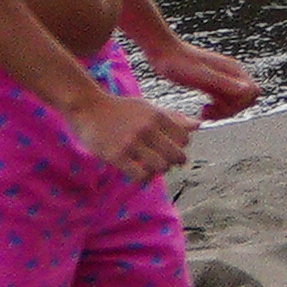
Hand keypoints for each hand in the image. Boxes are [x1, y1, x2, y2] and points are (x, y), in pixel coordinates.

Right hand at [72, 81, 195, 178]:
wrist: (88, 108)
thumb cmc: (121, 110)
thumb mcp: (148, 108)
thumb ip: (173, 118)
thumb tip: (199, 125)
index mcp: (157, 116)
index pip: (184, 139)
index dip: (179, 147)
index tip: (169, 148)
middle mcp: (147, 128)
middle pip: (176, 156)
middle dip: (173, 162)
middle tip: (163, 161)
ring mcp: (131, 142)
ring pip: (161, 167)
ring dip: (158, 171)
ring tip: (149, 166)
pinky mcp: (116, 155)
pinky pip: (141, 175)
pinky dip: (144, 178)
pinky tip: (139, 172)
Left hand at [141, 36, 262, 122]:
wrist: (162, 51)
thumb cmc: (177, 62)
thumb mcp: (199, 75)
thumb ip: (224, 83)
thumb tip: (248, 90)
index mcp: (232, 70)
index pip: (252, 92)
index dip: (239, 105)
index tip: (218, 107)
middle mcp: (231, 74)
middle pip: (246, 99)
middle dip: (230, 110)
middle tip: (209, 112)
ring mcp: (223, 79)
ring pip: (235, 102)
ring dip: (223, 112)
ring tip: (203, 113)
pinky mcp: (213, 84)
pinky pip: (224, 101)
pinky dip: (216, 110)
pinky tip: (202, 110)